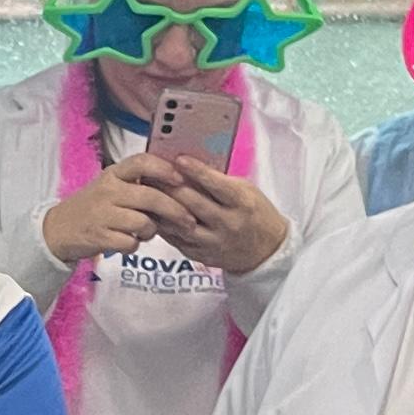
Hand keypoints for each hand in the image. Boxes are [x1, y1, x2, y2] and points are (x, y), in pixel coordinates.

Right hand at [40, 165, 183, 268]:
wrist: (58, 230)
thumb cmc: (94, 207)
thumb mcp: (111, 186)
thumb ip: (139, 184)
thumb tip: (179, 184)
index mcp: (113, 174)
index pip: (143, 162)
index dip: (165, 170)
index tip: (181, 179)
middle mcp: (108, 191)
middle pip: (151, 197)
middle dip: (176, 210)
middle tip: (189, 221)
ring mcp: (103, 214)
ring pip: (144, 222)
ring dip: (152, 231)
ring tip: (147, 232)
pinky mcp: (99, 237)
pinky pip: (131, 242)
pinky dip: (135, 245)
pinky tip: (129, 242)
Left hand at [155, 158, 288, 277]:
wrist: (266, 251)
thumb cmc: (255, 213)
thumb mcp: (246, 191)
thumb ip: (220, 182)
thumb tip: (191, 166)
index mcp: (241, 203)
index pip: (216, 185)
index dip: (196, 171)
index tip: (179, 159)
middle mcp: (227, 224)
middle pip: (192, 204)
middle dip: (170, 186)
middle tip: (152, 172)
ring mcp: (213, 242)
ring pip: (179, 223)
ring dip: (161, 207)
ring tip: (147, 191)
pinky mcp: (201, 255)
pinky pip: (176, 239)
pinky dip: (162, 225)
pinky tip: (152, 213)